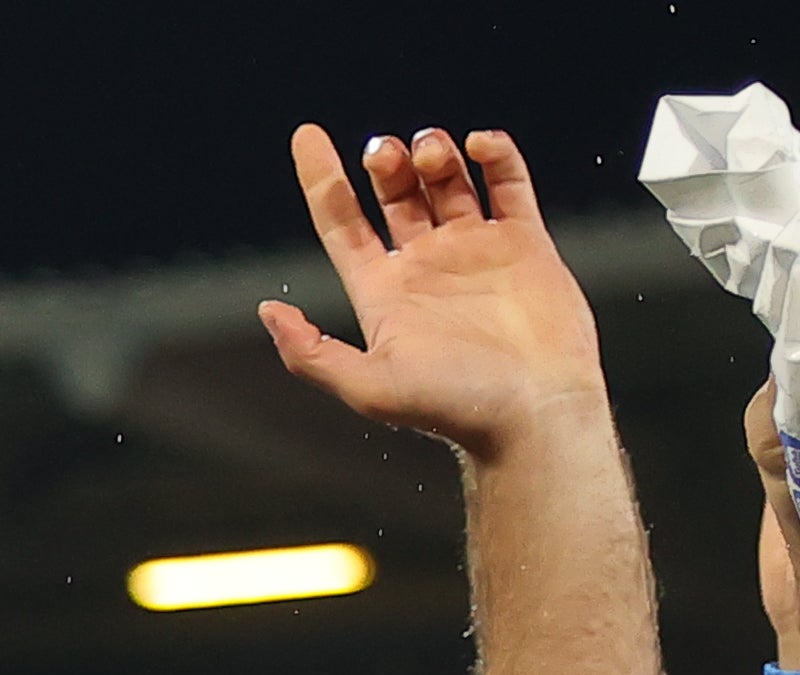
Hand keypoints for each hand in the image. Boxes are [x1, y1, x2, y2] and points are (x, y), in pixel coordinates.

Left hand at [263, 126, 607, 464]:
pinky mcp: (525, 243)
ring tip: (432, 152)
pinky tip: (480, 144)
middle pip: (395, 191)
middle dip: (386, 161)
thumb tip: (268, 309)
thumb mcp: (367, 386)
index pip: (342, 221)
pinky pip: (508, 183)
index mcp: (382, 292)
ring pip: (448, 179)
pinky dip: (494, 154)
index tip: (306, 134)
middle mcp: (425, 265)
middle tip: (385, 153)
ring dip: (434, 152)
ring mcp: (475, 250)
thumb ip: (311, 352)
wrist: (532, 414)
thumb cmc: (452, 407)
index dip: (321, 176)